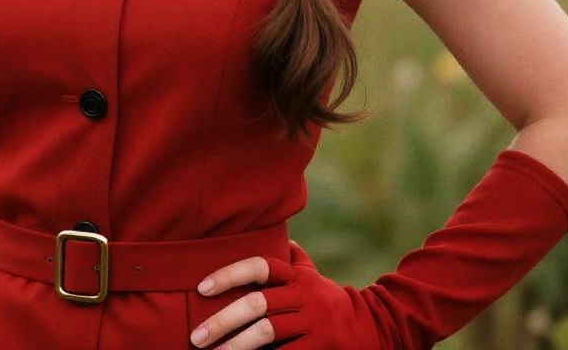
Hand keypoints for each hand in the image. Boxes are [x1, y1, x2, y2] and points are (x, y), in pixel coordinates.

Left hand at [189, 239, 377, 348]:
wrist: (371, 327)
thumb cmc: (326, 298)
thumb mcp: (309, 273)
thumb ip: (289, 257)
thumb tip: (270, 230)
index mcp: (295, 275)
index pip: (259, 266)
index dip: (230, 274)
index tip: (202, 287)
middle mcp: (301, 296)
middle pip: (257, 305)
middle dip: (223, 321)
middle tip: (196, 337)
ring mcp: (310, 323)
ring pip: (266, 333)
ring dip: (236, 347)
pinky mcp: (317, 348)